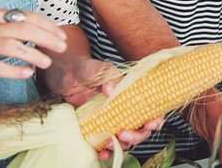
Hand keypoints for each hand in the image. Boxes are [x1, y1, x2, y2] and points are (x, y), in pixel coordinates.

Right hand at [0, 9, 67, 83]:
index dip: (47, 25)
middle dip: (46, 38)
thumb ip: (11, 26)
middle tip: (61, 47)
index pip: (26, 16)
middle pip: (22, 29)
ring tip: (47, 62)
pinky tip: (27, 73)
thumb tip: (42, 31)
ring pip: (10, 46)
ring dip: (32, 54)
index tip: (61, 35)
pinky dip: (13, 70)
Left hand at [44, 56, 162, 158]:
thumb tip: (111, 91)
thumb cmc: (89, 69)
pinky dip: (105, 151)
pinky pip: (105, 144)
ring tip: (109, 143)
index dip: (155, 120)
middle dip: (136, 136)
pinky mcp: (97, 129)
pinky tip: (101, 153)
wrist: (66, 74)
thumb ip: (109, 78)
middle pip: (140, 130)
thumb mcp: (101, 69)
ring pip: (124, 140)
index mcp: (133, 96)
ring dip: (120, 145)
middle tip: (124, 134)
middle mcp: (126, 111)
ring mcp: (112, 121)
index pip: (151, 111)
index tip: (150, 124)